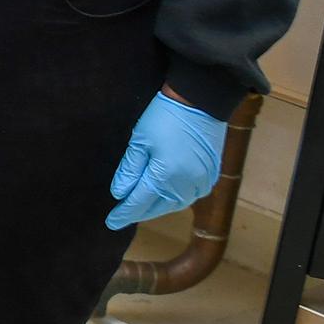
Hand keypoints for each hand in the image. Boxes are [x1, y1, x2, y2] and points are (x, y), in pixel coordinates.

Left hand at [106, 90, 228, 229]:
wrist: (200, 101)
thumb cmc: (165, 117)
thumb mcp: (139, 141)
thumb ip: (129, 171)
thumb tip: (120, 194)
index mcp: (166, 176)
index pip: (140, 202)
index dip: (125, 213)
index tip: (111, 222)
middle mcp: (187, 184)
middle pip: (159, 207)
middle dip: (141, 212)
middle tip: (124, 215)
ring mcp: (202, 181)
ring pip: (176, 204)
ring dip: (158, 207)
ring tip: (142, 208)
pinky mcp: (211, 175)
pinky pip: (190, 195)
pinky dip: (175, 199)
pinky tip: (165, 196)